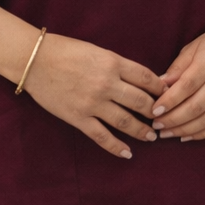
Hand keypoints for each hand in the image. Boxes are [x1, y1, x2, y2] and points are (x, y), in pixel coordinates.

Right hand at [20, 33, 167, 158]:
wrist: (35, 60)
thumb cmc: (67, 51)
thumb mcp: (99, 51)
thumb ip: (119, 66)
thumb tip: (140, 80)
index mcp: (114, 63)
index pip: (147, 78)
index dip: (161, 88)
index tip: (169, 95)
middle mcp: (107, 84)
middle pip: (141, 101)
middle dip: (156, 111)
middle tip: (165, 118)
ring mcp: (92, 103)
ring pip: (125, 121)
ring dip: (141, 131)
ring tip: (152, 136)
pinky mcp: (78, 117)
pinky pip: (101, 136)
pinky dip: (116, 146)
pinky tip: (127, 153)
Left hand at [150, 23, 204, 141]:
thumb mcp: (193, 48)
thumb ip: (176, 68)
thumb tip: (159, 86)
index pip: (188, 85)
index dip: (170, 100)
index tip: (153, 110)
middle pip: (197, 106)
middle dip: (173, 119)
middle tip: (156, 124)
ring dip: (184, 130)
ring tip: (166, 133)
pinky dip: (201, 133)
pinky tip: (185, 135)